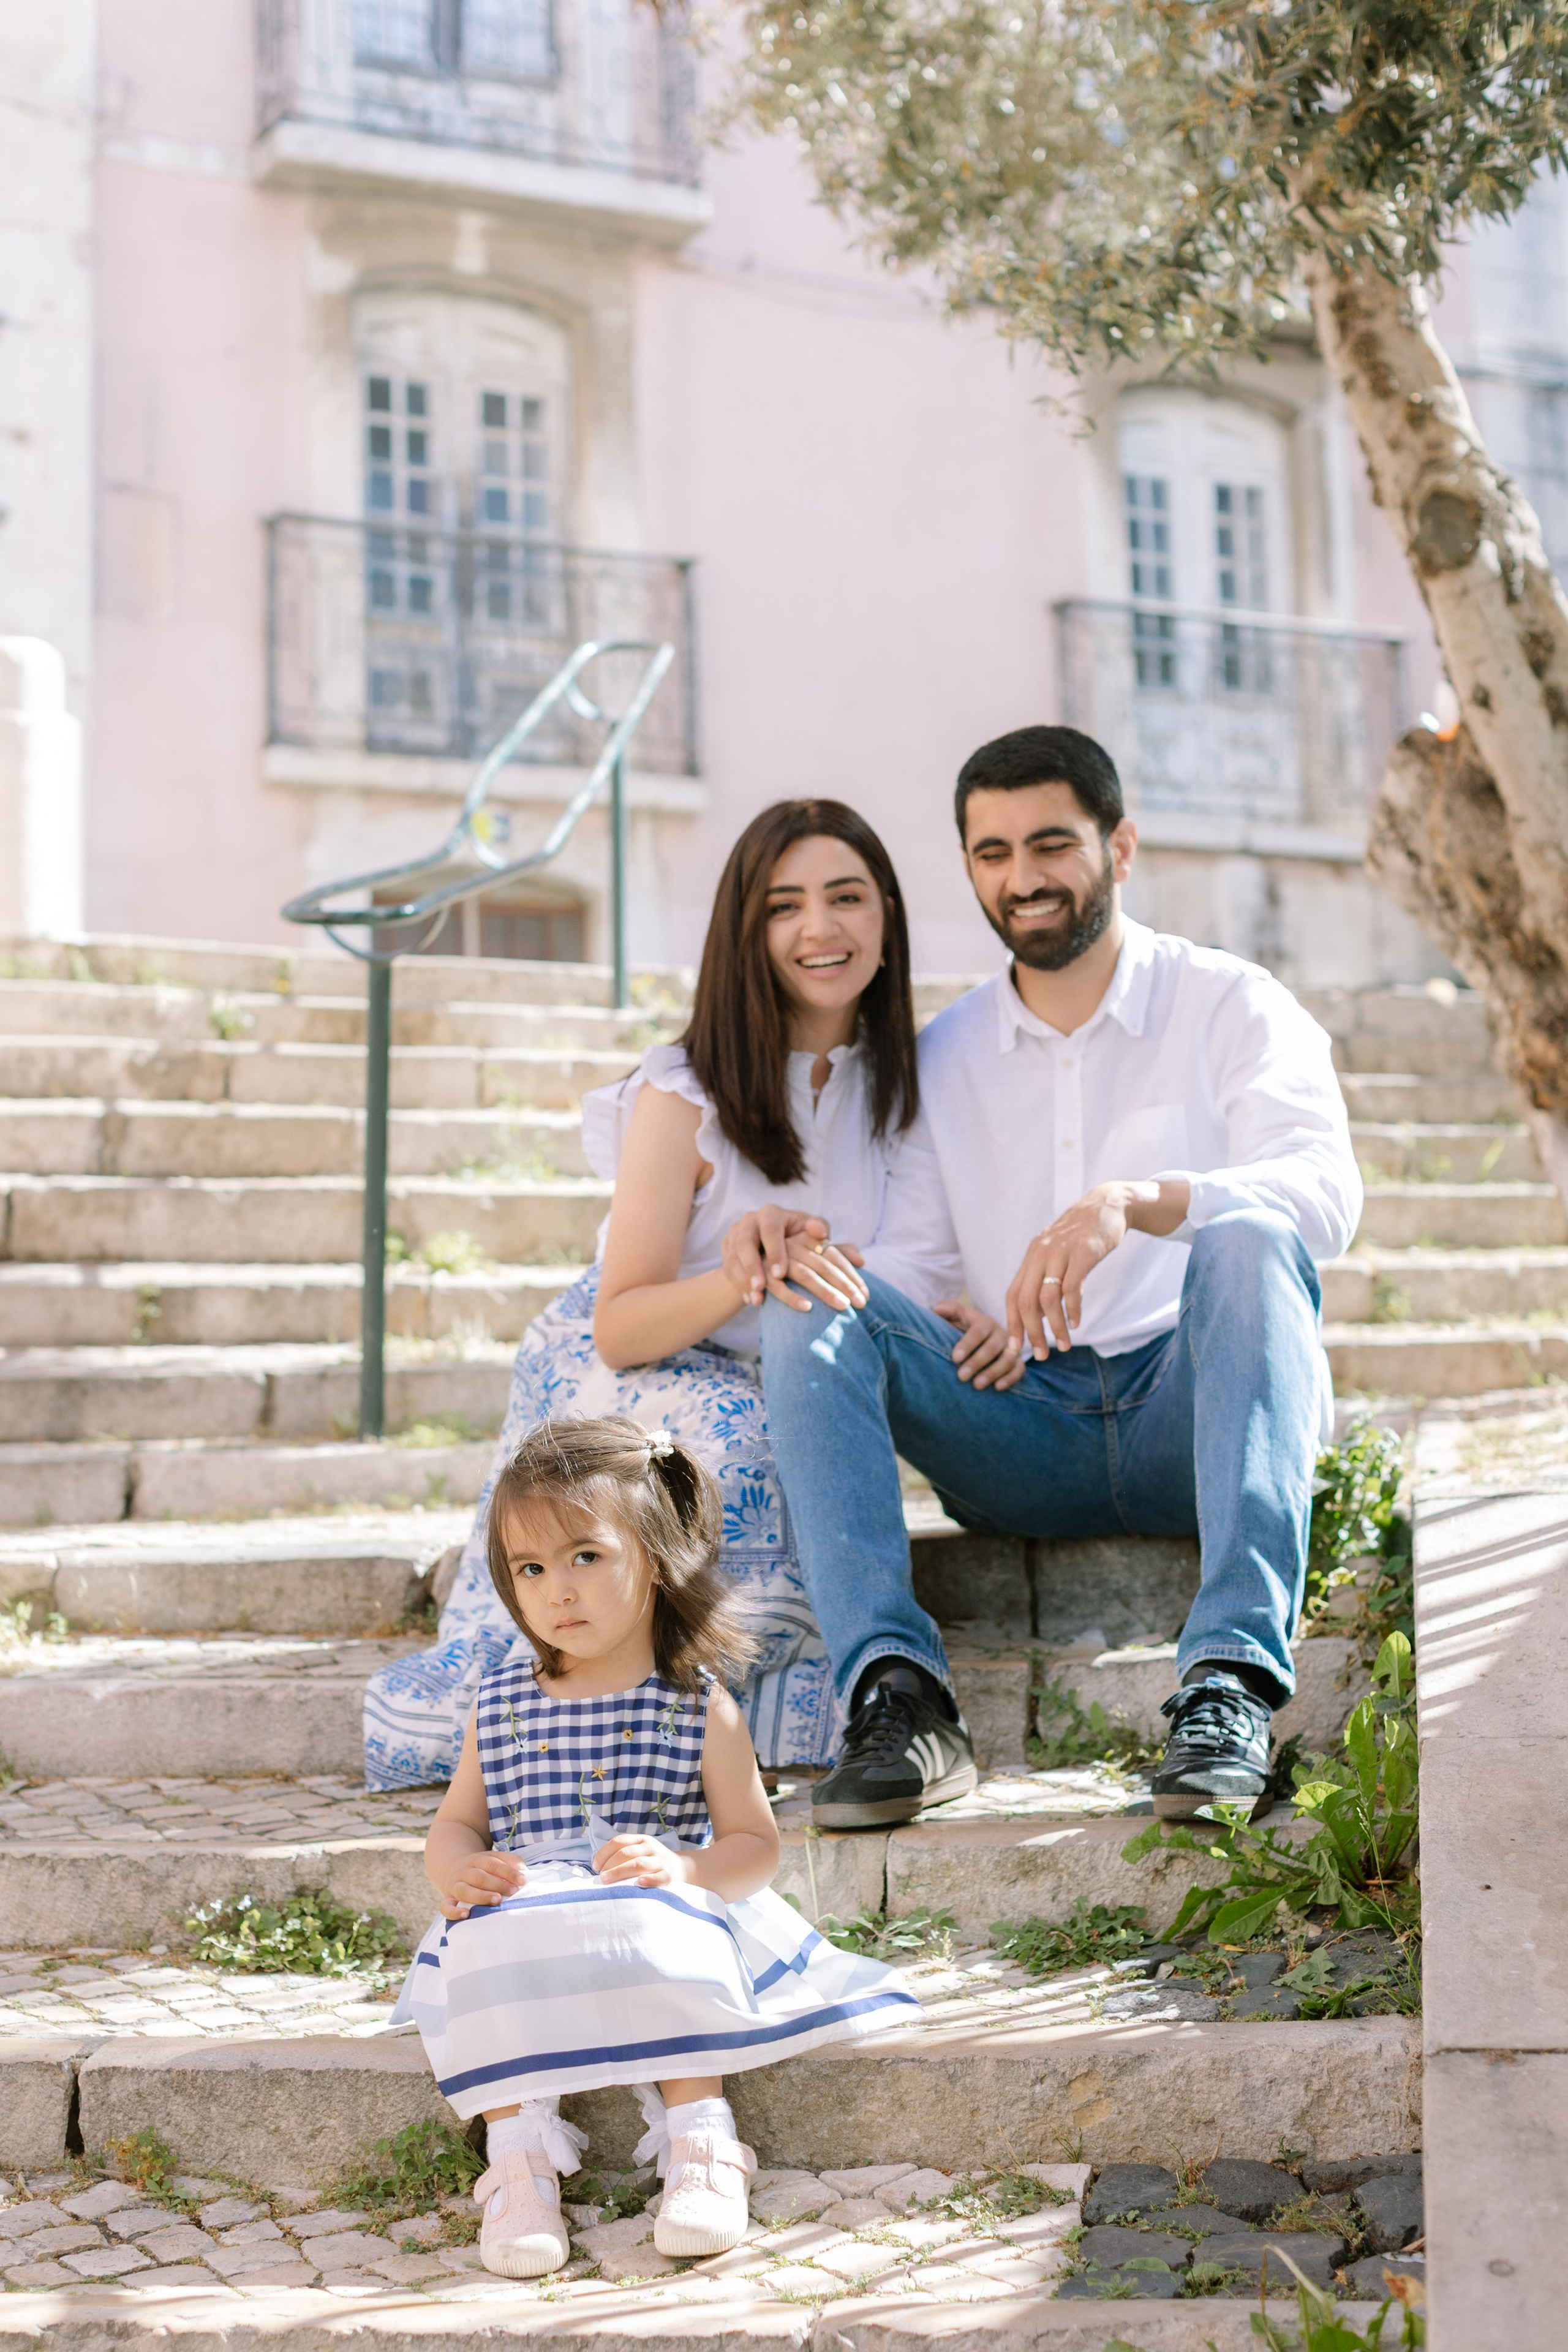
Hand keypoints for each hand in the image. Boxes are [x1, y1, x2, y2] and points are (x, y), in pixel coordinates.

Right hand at [438, 1850, 527, 1919]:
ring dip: (481, 1896)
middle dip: (497, 1884)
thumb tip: (523, 1870)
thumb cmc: (482, 1868)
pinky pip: (445, 1906)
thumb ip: (509, 1862)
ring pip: (465, 1890)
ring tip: (496, 1900)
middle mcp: (465, 1871)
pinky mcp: (447, 1898)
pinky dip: (454, 1911)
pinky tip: (466, 1914)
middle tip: (513, 1891)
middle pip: (480, 1877)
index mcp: (478, 1860)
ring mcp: (454, 1885)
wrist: (453, 1868)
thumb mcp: (493, 1859)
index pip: (494, 1864)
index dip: (508, 1872)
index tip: (522, 1880)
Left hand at [594, 1834, 691, 1888]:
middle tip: (600, 1877)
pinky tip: (639, 1883)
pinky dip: (649, 1880)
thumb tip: (598, 1868)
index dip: (604, 1853)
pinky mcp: (669, 1875)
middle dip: (611, 1864)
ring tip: (608, 1881)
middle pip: (626, 1853)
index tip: (595, 1866)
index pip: (619, 1842)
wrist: (682, 1868)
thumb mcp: (640, 1851)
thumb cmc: (652, 1862)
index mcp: (641, 1840)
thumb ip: (624, 1856)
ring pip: (639, 1864)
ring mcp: (660, 1860)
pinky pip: (659, 1877)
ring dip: (621, 1872)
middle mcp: (650, 1847)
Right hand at [720, 1208, 868, 1315]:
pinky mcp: (726, 1252)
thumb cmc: (797, 1241)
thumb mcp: (812, 1239)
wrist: (767, 1244)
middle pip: (746, 1242)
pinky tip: (752, 1301)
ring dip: (745, 1278)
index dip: (775, 1250)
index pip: (771, 1229)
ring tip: (757, 1298)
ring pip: (733, 1257)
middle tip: (764, 1287)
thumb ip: (833, 1249)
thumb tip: (860, 1259)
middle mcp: (751, 1222)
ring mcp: (735, 1236)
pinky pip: (728, 1270)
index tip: (781, 1272)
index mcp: (773, 1214)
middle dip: (754, 1266)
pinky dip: (740, 1286)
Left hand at [934, 1299, 1024, 1390]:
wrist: (982, 1342)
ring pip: (1007, 1359)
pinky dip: (1010, 1379)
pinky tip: (997, 1388)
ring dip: (992, 1373)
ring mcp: (1012, 1348)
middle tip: (961, 1376)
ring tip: (976, 1385)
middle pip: (993, 1347)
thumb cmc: (965, 1331)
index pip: (979, 1330)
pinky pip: (1019, 1370)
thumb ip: (947, 1311)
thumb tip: (938, 1309)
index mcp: (985, 1321)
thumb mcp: (956, 1318)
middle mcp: (1001, 1333)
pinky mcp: (1018, 1362)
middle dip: (977, 1362)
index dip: (968, 1343)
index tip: (955, 1358)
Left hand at [1005, 1183, 1131, 1356]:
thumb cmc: (1082, 1236)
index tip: (1016, 1349)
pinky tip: (1076, 1323)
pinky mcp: (1083, 1253)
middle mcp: (1040, 1255)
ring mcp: (1061, 1253)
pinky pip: (1072, 1287)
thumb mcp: (1057, 1254)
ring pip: (1047, 1298)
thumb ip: (1045, 1279)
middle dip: (1031, 1333)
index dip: (1012, 1324)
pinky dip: (1072, 1309)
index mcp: (1032, 1258)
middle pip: (1025, 1301)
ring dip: (1054, 1327)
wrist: (1107, 1205)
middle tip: (1041, 1355)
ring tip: (1063, 1345)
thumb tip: (1036, 1314)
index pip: (1012, 1296)